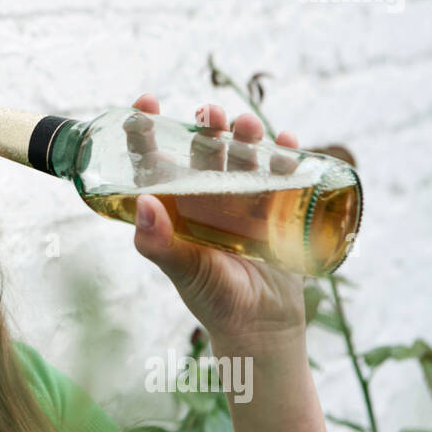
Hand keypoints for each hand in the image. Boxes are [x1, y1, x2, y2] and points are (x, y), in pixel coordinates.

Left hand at [127, 92, 305, 344]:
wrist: (263, 328)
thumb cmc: (214, 300)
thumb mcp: (184, 270)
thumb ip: (160, 243)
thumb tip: (142, 203)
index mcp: (174, 208)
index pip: (155, 161)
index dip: (147, 131)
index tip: (145, 102)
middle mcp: (205, 199)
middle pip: (204, 150)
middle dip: (207, 126)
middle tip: (211, 116)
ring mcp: (242, 201)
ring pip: (243, 154)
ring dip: (246, 134)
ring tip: (249, 126)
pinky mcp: (276, 208)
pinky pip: (281, 171)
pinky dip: (286, 153)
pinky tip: (288, 143)